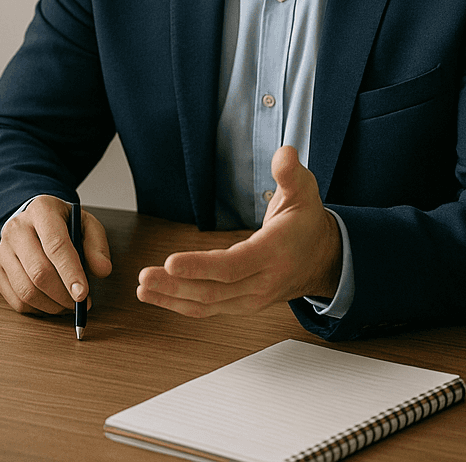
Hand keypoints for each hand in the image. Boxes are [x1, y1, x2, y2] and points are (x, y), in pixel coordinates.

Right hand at [0, 195, 112, 313]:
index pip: (56, 245)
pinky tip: (52, 304)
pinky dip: (38, 310)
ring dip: (52, 306)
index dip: (70, 273)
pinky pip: (16, 301)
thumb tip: (102, 270)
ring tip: (68, 304)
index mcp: (41, 210)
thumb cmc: (62, 224)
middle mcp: (16, 228)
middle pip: (39, 271)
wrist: (33, 221)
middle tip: (81, 304)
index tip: (83, 294)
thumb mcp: (85, 224)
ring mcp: (2, 250)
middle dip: (63, 295)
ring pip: (26, 290)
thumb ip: (97, 245)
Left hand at [136, 145, 341, 315]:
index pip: (234, 265)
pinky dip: (180, 305)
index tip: (171, 262)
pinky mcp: (241, 303)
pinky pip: (208, 309)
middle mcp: (262, 281)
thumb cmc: (307, 223)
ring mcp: (251, 297)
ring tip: (143, 287)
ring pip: (208, 304)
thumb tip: (284, 154)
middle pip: (215, 289)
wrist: (323, 258)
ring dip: (172, 297)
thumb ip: (291, 173)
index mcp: (274, 253)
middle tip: (144, 276)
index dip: (201, 266)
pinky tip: (156, 296)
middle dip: (176, 285)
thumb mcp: (305, 191)